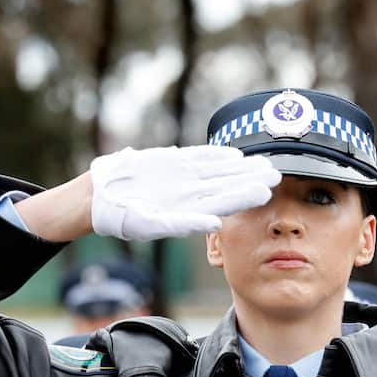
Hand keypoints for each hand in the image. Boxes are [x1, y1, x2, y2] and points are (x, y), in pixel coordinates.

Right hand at [90, 145, 281, 240]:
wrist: (99, 197)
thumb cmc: (122, 216)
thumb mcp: (152, 223)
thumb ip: (183, 223)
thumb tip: (214, 223)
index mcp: (189, 210)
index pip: (224, 202)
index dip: (245, 196)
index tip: (266, 192)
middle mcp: (190, 194)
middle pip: (227, 185)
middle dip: (251, 180)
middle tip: (277, 174)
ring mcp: (182, 178)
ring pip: (218, 171)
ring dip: (240, 167)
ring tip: (264, 162)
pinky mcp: (170, 163)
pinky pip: (198, 157)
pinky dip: (215, 154)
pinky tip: (234, 153)